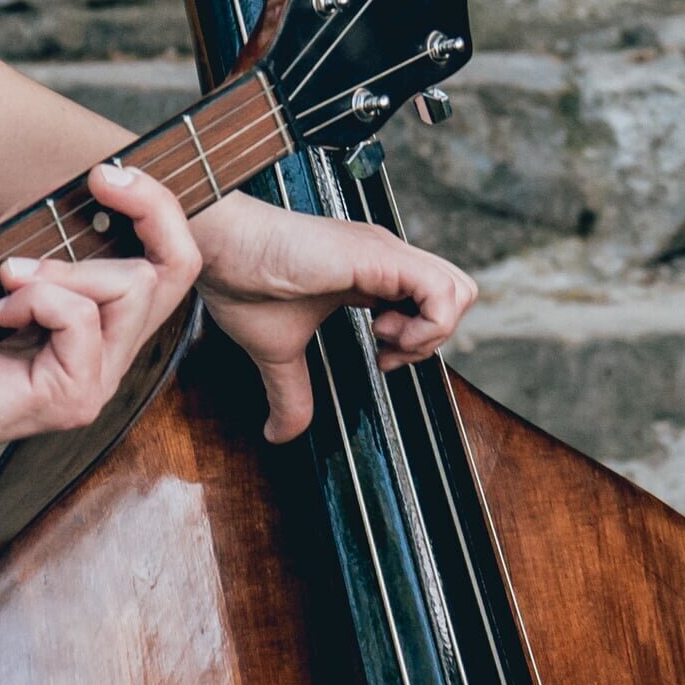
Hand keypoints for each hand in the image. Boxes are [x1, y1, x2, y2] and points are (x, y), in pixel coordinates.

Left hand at [0, 161, 204, 471]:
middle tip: (83, 194)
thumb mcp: (12, 268)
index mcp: (108, 322)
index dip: (159, 208)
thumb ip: (50, 239)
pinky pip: (79, 316)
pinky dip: (36, 299)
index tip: (108, 174)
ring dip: (63, 269)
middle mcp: (116, 354)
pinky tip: (0, 315)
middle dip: (130, 220)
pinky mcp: (75, 396)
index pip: (176, 262)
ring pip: (130, 287)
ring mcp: (101, 380)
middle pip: (172, 269)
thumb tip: (83, 187)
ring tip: (10, 283)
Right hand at [192, 194, 476, 440]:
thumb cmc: (243, 283)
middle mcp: (386, 259)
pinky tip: (386, 335)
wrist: (223, 249)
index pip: (430, 301)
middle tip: (389, 350)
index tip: (380, 358)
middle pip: (458, 293)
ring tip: (386, 339)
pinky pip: (442, 294)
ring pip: (460, 291)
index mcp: (370, 274)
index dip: (418, 340)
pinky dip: (428, 326)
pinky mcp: (383, 257)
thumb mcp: (278, 352)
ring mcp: (388, 255)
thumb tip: (277, 435)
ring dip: (432, 331)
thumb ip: (290, 393)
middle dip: (434, 336)